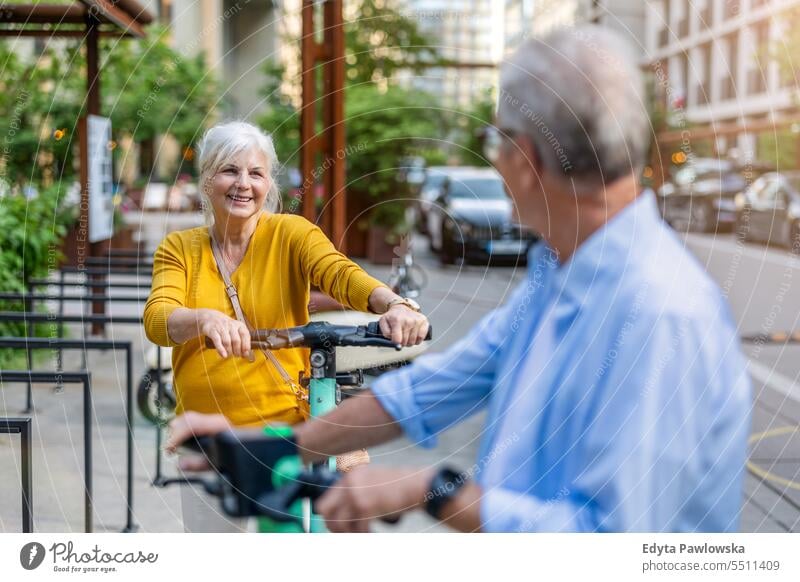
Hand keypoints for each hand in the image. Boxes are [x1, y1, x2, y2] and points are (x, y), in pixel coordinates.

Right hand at [164, 412, 231, 471]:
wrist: (247, 452)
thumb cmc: (234, 458)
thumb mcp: (216, 464)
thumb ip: (196, 465)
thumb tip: (178, 465)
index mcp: (218, 427)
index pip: (191, 425)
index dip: (176, 436)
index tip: (169, 449)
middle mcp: (215, 419)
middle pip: (187, 419)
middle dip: (174, 434)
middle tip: (170, 450)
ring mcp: (213, 418)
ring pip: (187, 417)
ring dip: (177, 430)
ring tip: (173, 445)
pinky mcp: (210, 421)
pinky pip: (192, 420)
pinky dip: (182, 429)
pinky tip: (180, 440)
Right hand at [197, 308, 253, 359]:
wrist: (210, 318)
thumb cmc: (226, 328)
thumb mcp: (236, 330)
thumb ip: (242, 341)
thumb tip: (246, 354)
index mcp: (239, 325)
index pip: (245, 335)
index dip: (246, 346)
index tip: (245, 354)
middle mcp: (231, 325)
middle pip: (236, 340)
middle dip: (237, 351)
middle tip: (237, 355)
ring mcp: (221, 328)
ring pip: (227, 342)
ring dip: (229, 351)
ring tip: (230, 355)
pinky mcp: (212, 331)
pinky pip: (217, 341)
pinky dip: (221, 349)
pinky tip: (224, 355)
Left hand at [315, 466, 432, 531]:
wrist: (414, 485)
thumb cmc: (397, 486)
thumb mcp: (371, 480)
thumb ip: (354, 491)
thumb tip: (341, 513)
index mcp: (349, 476)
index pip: (326, 499)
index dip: (330, 516)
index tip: (338, 525)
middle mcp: (349, 483)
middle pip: (324, 510)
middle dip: (332, 524)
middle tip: (345, 532)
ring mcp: (356, 494)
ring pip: (338, 523)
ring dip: (348, 533)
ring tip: (360, 534)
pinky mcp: (366, 506)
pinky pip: (357, 529)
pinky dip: (363, 535)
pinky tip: (371, 534)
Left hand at [378, 305, 428, 345]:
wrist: (401, 308)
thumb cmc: (392, 317)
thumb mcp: (383, 322)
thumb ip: (385, 332)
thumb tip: (392, 340)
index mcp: (397, 320)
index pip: (397, 340)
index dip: (395, 343)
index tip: (395, 340)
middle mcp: (408, 320)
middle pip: (405, 342)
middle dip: (402, 342)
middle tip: (400, 337)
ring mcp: (417, 321)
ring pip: (413, 341)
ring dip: (409, 342)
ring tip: (406, 335)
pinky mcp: (424, 322)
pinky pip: (421, 338)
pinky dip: (417, 340)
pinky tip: (413, 335)